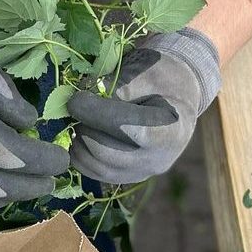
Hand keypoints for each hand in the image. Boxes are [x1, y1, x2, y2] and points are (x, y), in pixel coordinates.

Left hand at [66, 28, 220, 183]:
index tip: (76, 98)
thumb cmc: (161, 80)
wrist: (176, 99)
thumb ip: (116, 88)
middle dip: (85, 128)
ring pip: (98, 168)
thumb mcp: (145, 74)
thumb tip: (82, 101)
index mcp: (170, 131)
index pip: (127, 128)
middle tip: (75, 107)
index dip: (96, 113)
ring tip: (76, 120)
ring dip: (79, 144)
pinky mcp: (127, 177)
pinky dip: (80, 156)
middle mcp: (158, 159)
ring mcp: (142, 172)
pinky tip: (78, 134)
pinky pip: (96, 174)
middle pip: (107, 153)